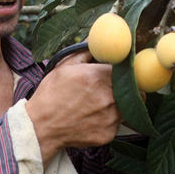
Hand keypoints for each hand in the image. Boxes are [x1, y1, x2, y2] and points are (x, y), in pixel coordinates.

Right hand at [26, 50, 121, 165]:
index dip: (125, 70)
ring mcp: (110, 117)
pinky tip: (94, 117)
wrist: (40, 127)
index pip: (126, 68)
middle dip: (127, 86)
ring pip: (128, 106)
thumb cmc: (51, 94)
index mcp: (98, 76)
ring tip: (102, 103)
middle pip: (133, 88)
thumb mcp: (64, 66)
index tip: (123, 71)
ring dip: (120, 103)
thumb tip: (96, 39)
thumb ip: (84, 52)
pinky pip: (118, 123)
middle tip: (116, 87)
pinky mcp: (109, 134)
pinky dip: (111, 120)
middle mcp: (108, 97)